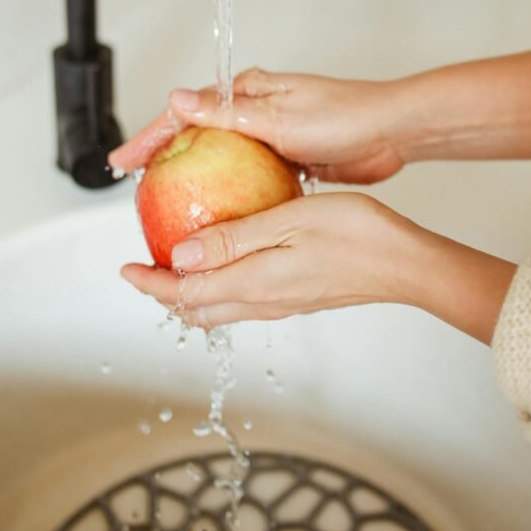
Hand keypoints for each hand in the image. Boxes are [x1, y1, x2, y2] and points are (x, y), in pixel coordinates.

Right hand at [110, 69, 407, 183]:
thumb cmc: (343, 117)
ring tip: (166, 207)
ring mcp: (269, 135)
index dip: (149, 137)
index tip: (121, 163)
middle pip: (196, 136)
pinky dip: (228, 193)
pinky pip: (246, 177)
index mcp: (247, 91)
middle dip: (163, 159)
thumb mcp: (278, 117)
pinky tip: (216, 216)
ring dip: (193, 178)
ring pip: (219, 159)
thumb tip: (176, 99)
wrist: (391, 132)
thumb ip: (225, 112)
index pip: (185, 112)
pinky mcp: (285, 158)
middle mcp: (254, 110)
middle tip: (135, 189)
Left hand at [120, 191, 515, 343]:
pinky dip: (218, 288)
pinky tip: (226, 264)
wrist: (404, 264)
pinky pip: (243, 302)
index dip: (151, 284)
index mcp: (254, 282)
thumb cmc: (355, 233)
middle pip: (197, 309)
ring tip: (175, 268)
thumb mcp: (287, 221)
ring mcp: (282, 304)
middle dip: (163, 294)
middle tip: (142, 270)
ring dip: (189, 293)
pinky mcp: (297, 299)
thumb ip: (232, 240)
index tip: (126, 269)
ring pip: (219, 309)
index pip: (186, 293)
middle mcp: (263, 301)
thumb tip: (180, 256)